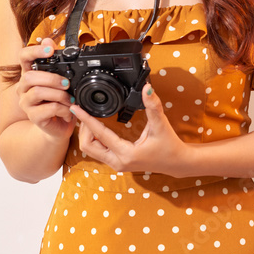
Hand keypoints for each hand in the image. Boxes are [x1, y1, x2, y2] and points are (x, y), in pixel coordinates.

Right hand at [17, 37, 76, 141]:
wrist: (58, 126)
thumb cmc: (58, 101)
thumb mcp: (60, 81)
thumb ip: (56, 64)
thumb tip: (50, 41)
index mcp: (30, 74)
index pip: (23, 57)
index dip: (34, 51)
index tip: (50, 50)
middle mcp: (24, 87)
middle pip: (29, 76)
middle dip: (51, 78)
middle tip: (67, 84)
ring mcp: (26, 103)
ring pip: (37, 92)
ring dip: (58, 94)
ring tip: (70, 99)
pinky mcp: (33, 117)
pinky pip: (48, 109)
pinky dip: (62, 108)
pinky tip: (68, 110)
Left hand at [69, 83, 190, 175]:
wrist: (176, 163)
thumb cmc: (169, 145)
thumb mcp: (161, 124)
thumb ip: (153, 105)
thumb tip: (147, 88)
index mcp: (126, 153)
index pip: (99, 134)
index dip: (86, 119)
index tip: (76, 109)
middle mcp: (118, 162)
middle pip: (87, 146)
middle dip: (83, 129)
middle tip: (83, 112)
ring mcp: (117, 165)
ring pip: (91, 151)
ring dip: (86, 135)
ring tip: (88, 118)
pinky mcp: (118, 163)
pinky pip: (98, 152)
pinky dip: (93, 139)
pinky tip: (96, 128)